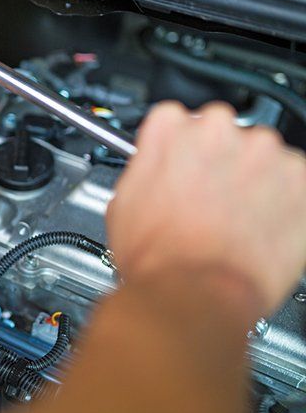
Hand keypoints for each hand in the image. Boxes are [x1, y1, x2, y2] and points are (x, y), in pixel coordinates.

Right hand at [106, 101, 305, 313]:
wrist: (197, 292)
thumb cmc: (159, 257)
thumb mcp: (124, 201)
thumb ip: (145, 166)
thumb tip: (155, 166)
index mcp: (170, 128)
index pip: (176, 119)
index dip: (178, 149)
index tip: (182, 167)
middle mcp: (218, 130)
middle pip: (221, 131)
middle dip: (218, 160)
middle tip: (209, 198)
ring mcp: (262, 151)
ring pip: (260, 153)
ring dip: (252, 177)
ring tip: (236, 217)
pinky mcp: (300, 178)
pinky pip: (294, 178)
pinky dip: (284, 198)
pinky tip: (259, 223)